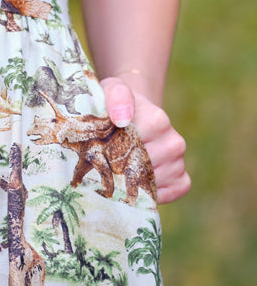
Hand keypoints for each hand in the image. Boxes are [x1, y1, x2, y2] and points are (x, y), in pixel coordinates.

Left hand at [101, 76, 190, 203]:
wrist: (133, 112)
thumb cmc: (118, 103)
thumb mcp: (112, 90)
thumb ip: (116, 96)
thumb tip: (122, 119)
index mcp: (159, 120)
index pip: (134, 147)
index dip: (113, 150)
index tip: (104, 144)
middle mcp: (174, 142)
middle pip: (142, 169)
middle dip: (121, 168)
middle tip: (108, 159)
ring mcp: (179, 162)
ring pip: (152, 184)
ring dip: (133, 181)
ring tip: (121, 167)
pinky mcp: (181, 179)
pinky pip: (166, 195)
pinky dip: (149, 193)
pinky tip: (137, 180)